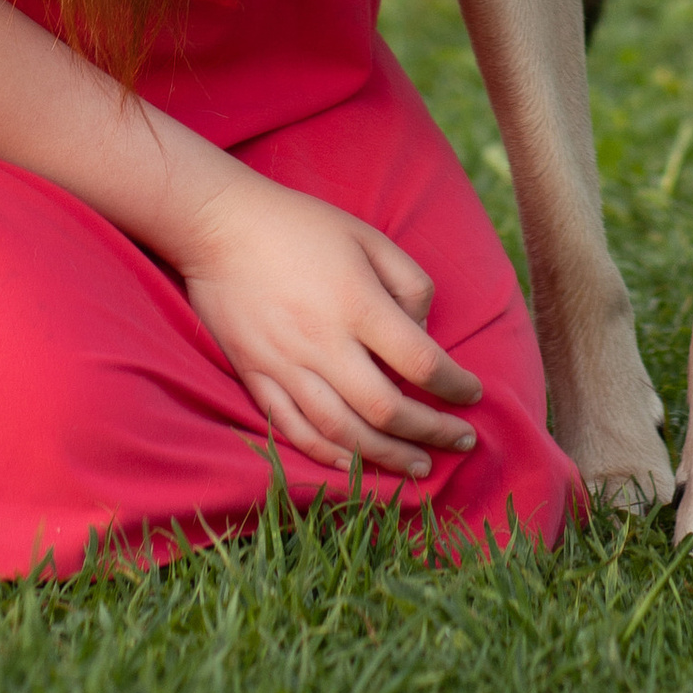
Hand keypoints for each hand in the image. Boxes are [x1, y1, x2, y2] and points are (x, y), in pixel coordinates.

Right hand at [178, 168, 482, 480]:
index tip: (473, 393)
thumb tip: (424, 332)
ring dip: (386, 457)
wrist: (219, 225)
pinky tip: (354, 467)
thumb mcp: (366, 235)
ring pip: (342, 432)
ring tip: (418, 467)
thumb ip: (407, 282)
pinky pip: (294, 431)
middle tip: (460, 440)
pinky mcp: (256, 376)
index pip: (420, 361)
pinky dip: (328, 457)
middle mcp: (323, 342)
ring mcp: (285, 365)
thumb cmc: (300, 224)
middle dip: (430, 431)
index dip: (454, 385)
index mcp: (357, 302)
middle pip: (386, 409)